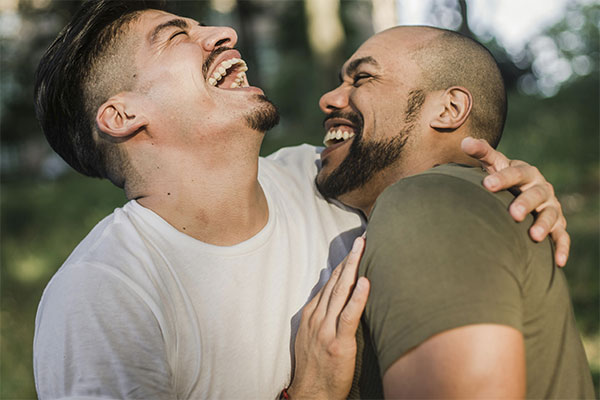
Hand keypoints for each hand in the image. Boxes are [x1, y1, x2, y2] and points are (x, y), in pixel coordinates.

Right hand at [288, 237, 369, 399]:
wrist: (311, 394)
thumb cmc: (316, 366)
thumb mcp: (311, 336)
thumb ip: (322, 316)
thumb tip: (334, 297)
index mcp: (311, 315)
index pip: (328, 283)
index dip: (342, 265)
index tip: (354, 249)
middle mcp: (317, 318)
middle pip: (335, 282)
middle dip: (349, 259)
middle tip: (361, 239)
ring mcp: (326, 330)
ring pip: (341, 292)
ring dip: (353, 268)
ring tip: (363, 249)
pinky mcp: (338, 343)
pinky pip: (349, 316)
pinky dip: (357, 298)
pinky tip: (365, 282)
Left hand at [462, 137, 569, 266]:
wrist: (521, 191)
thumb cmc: (503, 179)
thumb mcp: (494, 165)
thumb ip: (482, 153)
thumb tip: (465, 140)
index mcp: (525, 172)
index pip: (514, 172)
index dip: (502, 178)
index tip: (486, 185)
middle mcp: (541, 188)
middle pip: (536, 194)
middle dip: (525, 203)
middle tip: (513, 214)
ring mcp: (550, 206)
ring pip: (551, 214)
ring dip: (544, 225)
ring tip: (533, 236)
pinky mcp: (557, 225)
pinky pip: (562, 236)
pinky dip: (562, 247)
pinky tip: (557, 262)